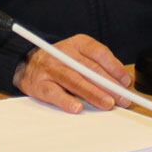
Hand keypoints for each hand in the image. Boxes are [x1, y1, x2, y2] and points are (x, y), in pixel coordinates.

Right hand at [14, 34, 132, 113]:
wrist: (25, 63)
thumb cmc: (60, 62)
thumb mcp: (79, 55)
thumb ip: (98, 66)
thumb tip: (121, 83)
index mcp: (77, 44)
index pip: (98, 53)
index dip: (114, 67)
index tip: (125, 81)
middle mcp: (63, 53)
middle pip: (89, 69)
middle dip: (108, 85)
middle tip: (122, 99)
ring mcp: (50, 69)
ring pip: (75, 81)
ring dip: (93, 93)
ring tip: (108, 104)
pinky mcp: (39, 84)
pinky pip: (54, 93)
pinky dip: (66, 101)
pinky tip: (78, 108)